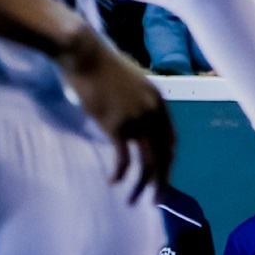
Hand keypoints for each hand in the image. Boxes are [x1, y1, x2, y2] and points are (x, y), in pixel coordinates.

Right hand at [59, 29, 174, 202]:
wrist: (83, 53)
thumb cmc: (101, 65)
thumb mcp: (131, 83)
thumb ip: (139, 104)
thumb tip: (137, 125)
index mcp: (159, 102)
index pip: (172, 142)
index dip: (168, 163)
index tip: (160, 177)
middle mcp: (153, 113)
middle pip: (164, 157)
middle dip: (161, 183)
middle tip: (156, 201)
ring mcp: (136, 120)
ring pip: (147, 163)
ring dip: (141, 186)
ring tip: (133, 201)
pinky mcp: (116, 125)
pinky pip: (123, 159)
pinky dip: (119, 174)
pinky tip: (113, 182)